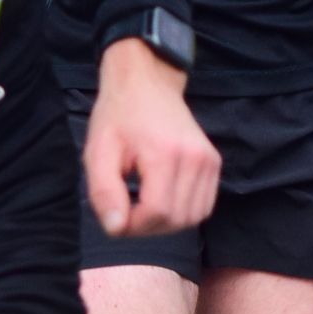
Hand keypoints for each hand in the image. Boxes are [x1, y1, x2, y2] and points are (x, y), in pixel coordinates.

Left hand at [80, 36, 218, 237]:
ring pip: (193, 218)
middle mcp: (195, 158)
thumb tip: (116, 229)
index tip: (115, 214)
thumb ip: (104, 192)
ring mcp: (209, 161)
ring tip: (142, 206)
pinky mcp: (214, 163)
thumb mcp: (98, 151)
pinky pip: (203, 206)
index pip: (157, 213)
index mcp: (165, 153)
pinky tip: (161, 199)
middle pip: (177, 220)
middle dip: (147, 227)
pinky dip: (182, 212)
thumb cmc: (118, 116)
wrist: (147, 83)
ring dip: (165, 223)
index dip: (133, 225)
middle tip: (125, 212)